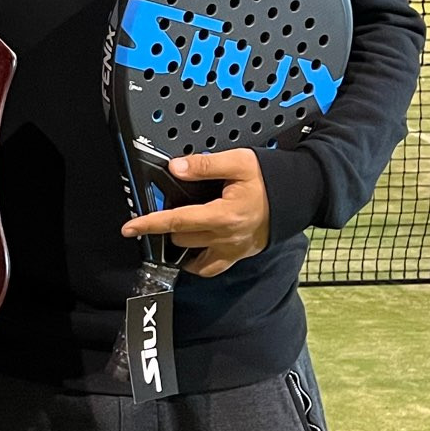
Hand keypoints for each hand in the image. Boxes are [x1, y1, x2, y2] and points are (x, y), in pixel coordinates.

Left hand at [122, 150, 269, 278]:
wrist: (300, 195)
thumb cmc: (271, 179)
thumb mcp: (240, 162)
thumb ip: (205, 165)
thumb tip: (177, 168)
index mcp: (223, 215)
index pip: (177, 222)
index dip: (149, 224)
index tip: (129, 228)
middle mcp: (226, 238)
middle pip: (180, 239)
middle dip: (169, 225)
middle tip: (171, 208)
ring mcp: (232, 250)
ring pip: (191, 256)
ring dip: (182, 243)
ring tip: (181, 227)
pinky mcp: (238, 256)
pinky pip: (210, 268)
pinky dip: (197, 260)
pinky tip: (194, 246)